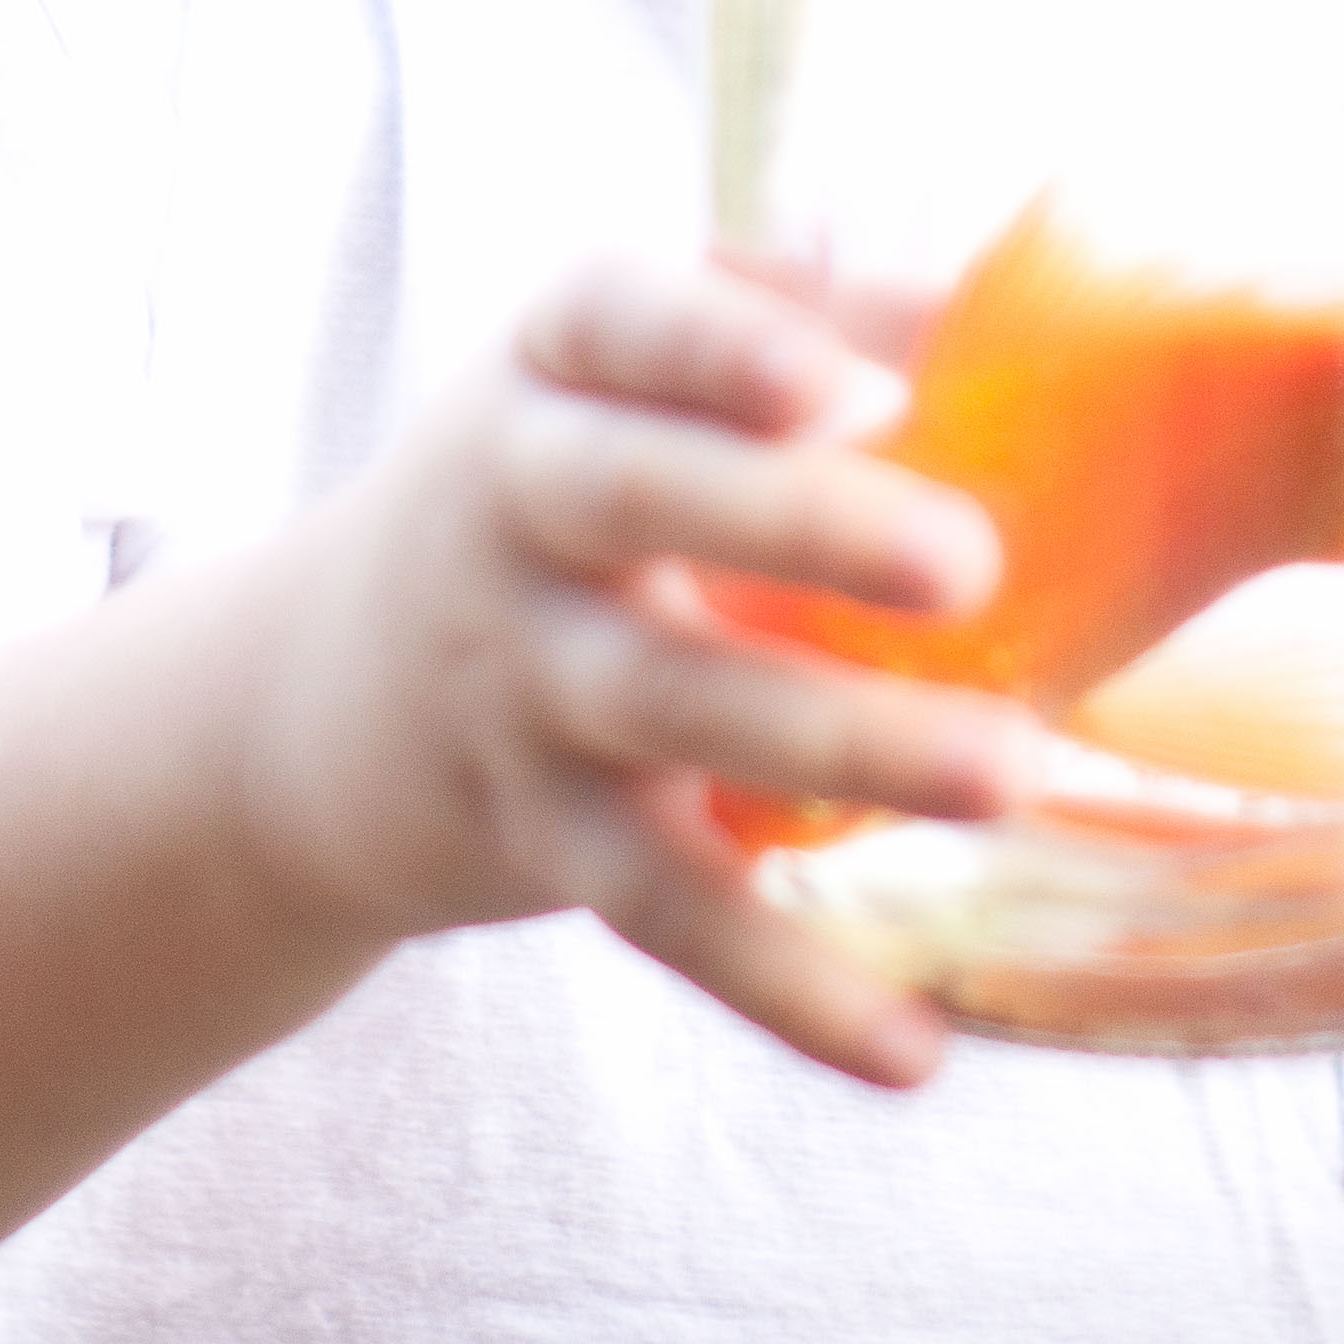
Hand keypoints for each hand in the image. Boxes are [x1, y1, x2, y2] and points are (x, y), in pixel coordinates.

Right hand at [232, 251, 1029, 1083]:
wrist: (319, 697)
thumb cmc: (564, 483)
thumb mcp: (629, 369)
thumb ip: (804, 316)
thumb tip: (1024, 292)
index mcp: (558, 362)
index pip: (624, 322)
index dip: (728, 346)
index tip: (851, 384)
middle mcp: (512, 505)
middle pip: (637, 500)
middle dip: (797, 528)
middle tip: (968, 562)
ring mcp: (518, 677)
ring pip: (670, 707)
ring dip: (841, 743)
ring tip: (1010, 774)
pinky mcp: (543, 834)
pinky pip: (667, 911)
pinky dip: (786, 986)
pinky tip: (915, 1051)